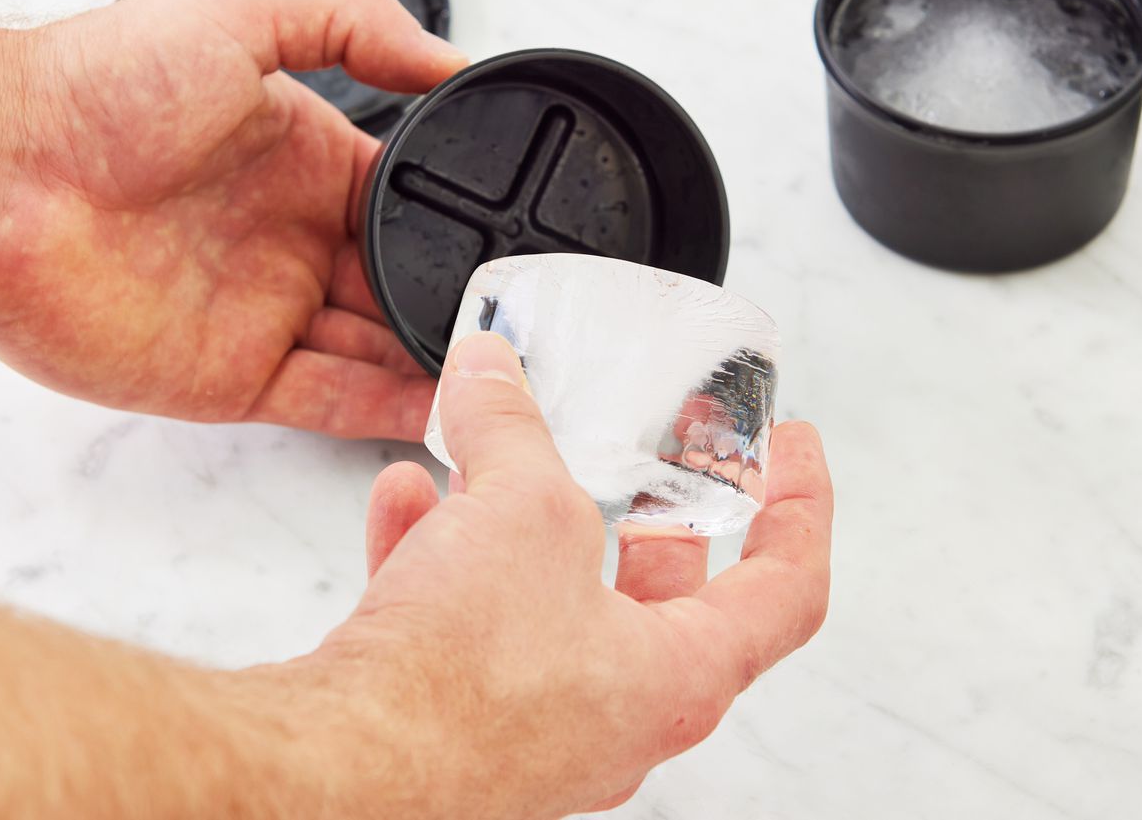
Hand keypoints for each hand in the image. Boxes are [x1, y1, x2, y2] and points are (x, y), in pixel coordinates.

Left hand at [0, 0, 466, 438]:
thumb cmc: (98, 87)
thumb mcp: (242, 13)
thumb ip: (354, 22)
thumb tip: (448, 56)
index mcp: (304, 161)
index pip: (405, 203)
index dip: (457, 224)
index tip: (512, 242)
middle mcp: (290, 241)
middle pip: (399, 285)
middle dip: (455, 303)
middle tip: (520, 320)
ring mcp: (264, 314)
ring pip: (376, 350)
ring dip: (434, 361)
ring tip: (502, 372)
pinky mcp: (231, 378)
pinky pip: (330, 401)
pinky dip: (386, 411)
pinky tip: (441, 408)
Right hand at [254, 333, 833, 818]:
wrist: (339, 768)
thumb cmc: (458, 687)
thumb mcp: (516, 509)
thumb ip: (511, 426)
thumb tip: (493, 374)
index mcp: (678, 676)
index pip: (787, 589)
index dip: (802, 505)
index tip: (793, 448)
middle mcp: (617, 713)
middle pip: (669, 597)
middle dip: (657, 513)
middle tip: (660, 457)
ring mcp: (539, 725)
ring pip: (554, 603)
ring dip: (527, 523)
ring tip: (503, 462)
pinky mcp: (460, 724)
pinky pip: (471, 627)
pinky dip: (447, 559)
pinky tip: (409, 503)